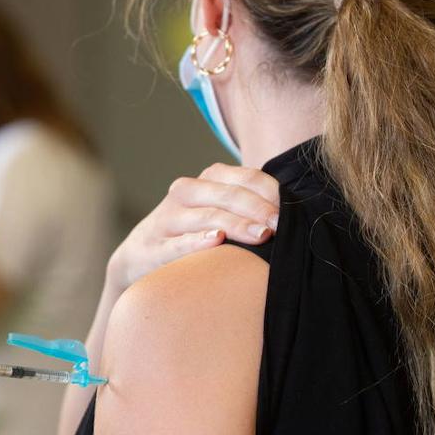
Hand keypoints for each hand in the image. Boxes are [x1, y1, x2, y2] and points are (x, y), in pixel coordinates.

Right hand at [107, 163, 279, 293]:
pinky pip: (178, 243)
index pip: (245, 178)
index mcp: (206, 180)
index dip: (270, 192)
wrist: (139, 256)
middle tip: (280, 227)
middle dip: (258, 210)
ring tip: (261, 236)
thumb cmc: (192, 233)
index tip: (293, 210)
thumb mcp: (215, 211)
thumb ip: (247, 206)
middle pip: (228, 196)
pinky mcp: (153, 246)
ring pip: (207, 216)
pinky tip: (216, 241)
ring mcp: (167, 219)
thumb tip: (295, 212)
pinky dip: (197, 241)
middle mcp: (185, 193)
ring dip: (237, 225)